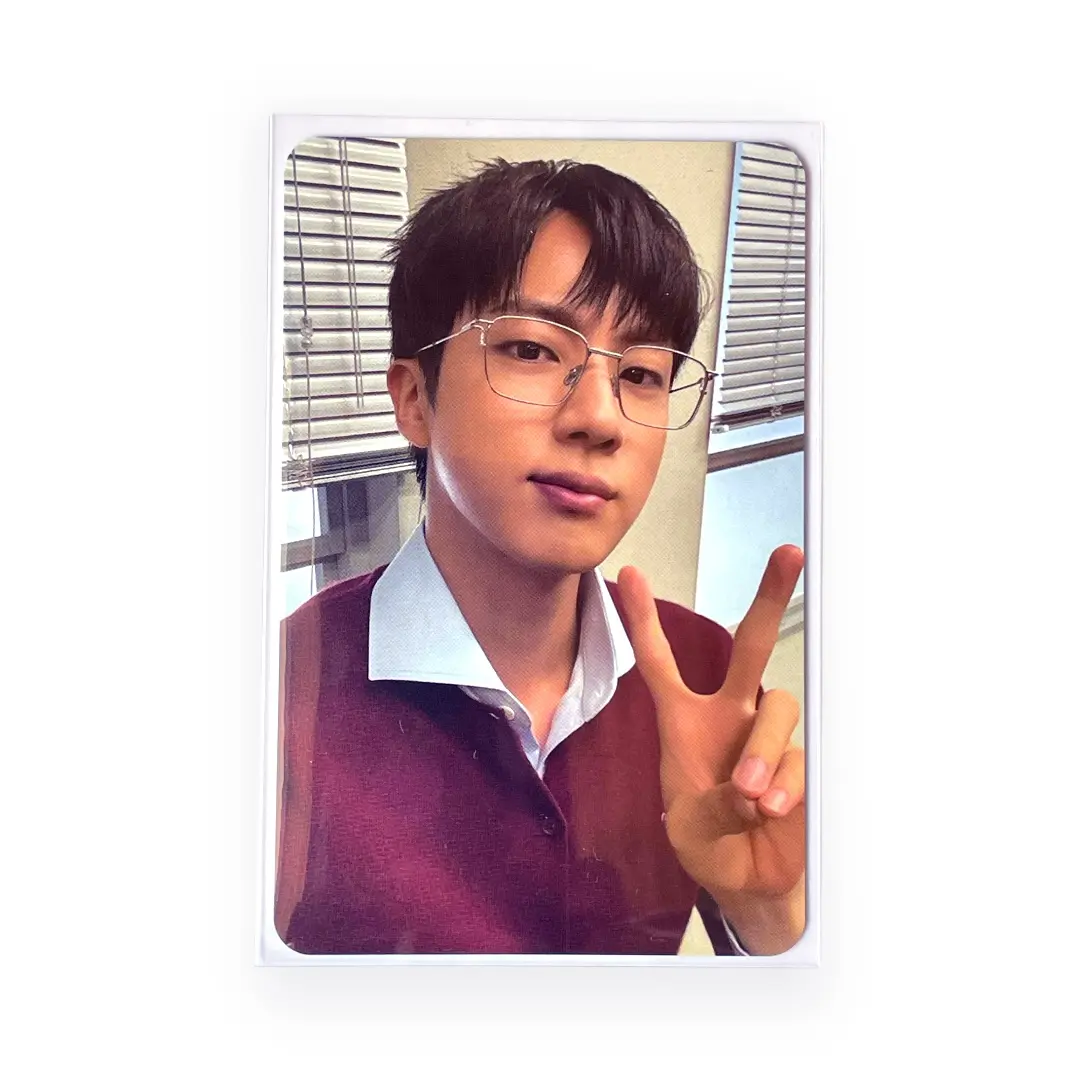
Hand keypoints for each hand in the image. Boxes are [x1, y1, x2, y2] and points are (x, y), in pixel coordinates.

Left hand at [618, 548, 805, 941]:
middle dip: (768, 598)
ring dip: (762, 751)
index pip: (660, 663)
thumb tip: (753, 788)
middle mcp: (730, 716)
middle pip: (750, 645)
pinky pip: (797, 758)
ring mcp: (767, 736)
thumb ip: (712, 806)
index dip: (644, 621)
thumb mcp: (688, 828)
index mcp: (685, 722)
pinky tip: (770, 812)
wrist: (747, 881)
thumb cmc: (707, 842)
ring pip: (778, 706)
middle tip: (789, 554)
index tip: (630, 575)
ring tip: (749, 798)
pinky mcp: (800, 762)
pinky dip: (783, 786)